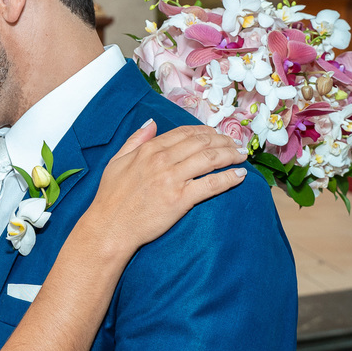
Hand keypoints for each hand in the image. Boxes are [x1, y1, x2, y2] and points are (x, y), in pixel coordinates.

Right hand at [82, 121, 246, 260]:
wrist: (109, 227)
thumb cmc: (110, 197)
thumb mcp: (116, 161)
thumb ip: (134, 140)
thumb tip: (151, 123)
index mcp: (149, 149)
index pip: (185, 133)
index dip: (206, 132)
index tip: (217, 135)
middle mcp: (162, 160)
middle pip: (202, 143)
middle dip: (223, 141)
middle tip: (236, 145)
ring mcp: (172, 180)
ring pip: (210, 159)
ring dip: (231, 155)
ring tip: (242, 156)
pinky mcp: (180, 200)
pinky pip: (211, 184)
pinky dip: (228, 178)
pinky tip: (240, 176)